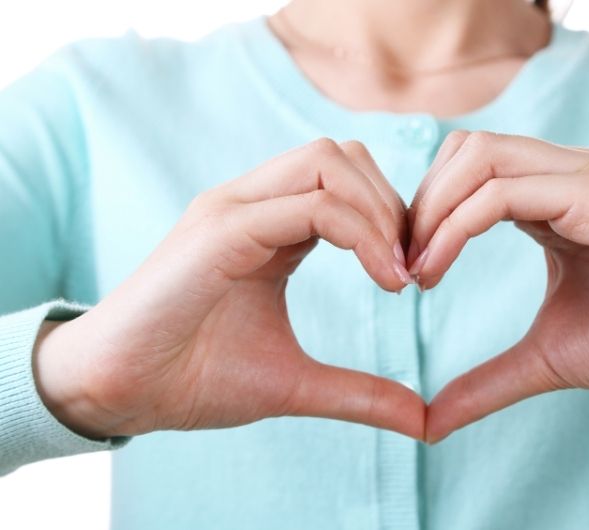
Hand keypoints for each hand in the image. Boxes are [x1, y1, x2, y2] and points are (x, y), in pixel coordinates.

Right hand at [34, 138, 422, 439]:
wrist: (120, 392)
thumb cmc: (195, 377)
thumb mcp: (295, 382)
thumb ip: (359, 391)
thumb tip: (421, 419)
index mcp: (268, 226)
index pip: (345, 180)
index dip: (392, 218)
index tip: (413, 278)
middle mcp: (250, 204)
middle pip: (342, 155)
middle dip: (392, 204)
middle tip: (411, 269)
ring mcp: (232, 210)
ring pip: (328, 161)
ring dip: (379, 211)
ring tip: (397, 274)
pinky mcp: (220, 230)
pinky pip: (309, 205)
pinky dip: (358, 232)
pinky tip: (381, 277)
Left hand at [408, 131, 588, 442]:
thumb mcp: (545, 357)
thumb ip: (488, 379)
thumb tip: (432, 421)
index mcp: (552, 197)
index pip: (466, 171)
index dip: (425, 212)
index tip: (404, 270)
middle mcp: (564, 173)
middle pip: (463, 149)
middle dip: (419, 204)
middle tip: (400, 266)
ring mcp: (582, 177)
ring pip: (477, 157)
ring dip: (431, 210)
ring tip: (416, 270)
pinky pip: (503, 192)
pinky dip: (456, 225)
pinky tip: (436, 268)